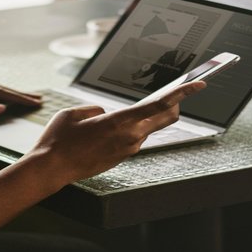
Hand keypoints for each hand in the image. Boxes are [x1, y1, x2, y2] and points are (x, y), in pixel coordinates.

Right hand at [28, 81, 205, 186]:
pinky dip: (132, 128)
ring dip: (147, 117)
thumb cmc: (59, 139)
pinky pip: (133, 138)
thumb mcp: (75, 113)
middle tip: (176, 91)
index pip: (160, 105)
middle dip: (174, 103)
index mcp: (121, 121)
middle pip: (166, 118)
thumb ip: (95, 109)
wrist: (51, 168)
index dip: (182, 93)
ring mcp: (127, 150)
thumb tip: (106, 114)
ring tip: (138, 106)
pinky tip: (115, 126)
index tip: (199, 84)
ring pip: (148, 128)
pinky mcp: (121, 158)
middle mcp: (130, 137)